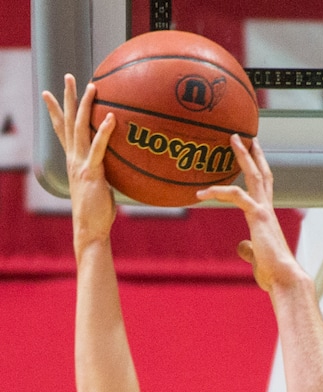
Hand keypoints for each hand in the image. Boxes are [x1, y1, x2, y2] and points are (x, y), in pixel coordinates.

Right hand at [42, 74, 116, 252]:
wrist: (90, 229)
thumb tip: (118, 167)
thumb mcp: (100, 187)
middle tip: (68, 77)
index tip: (50, 93)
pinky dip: (104, 132)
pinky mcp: (91, 172)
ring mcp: (80, 164)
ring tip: (91, 86)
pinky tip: (111, 118)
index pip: (62, 131)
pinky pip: (98, 148)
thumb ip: (104, 173)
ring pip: (80, 128)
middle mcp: (73, 159)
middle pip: (68, 122)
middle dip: (67, 98)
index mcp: (73, 161)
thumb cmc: (97, 212)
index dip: (55, 111)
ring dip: (85, 106)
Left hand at [196, 136, 305, 292]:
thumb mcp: (256, 258)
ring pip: (253, 175)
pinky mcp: (258, 216)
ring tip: (232, 139)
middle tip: (244, 137)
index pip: (263, 188)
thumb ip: (248, 249)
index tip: (252, 156)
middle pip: (261, 174)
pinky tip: (201, 193)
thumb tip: (241, 246)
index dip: (257, 170)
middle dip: (252, 154)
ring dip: (242, 156)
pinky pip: (236, 195)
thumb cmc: (272, 273)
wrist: (284, 278)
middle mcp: (267, 209)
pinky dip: (218, 191)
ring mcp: (264, 211)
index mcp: (267, 217)